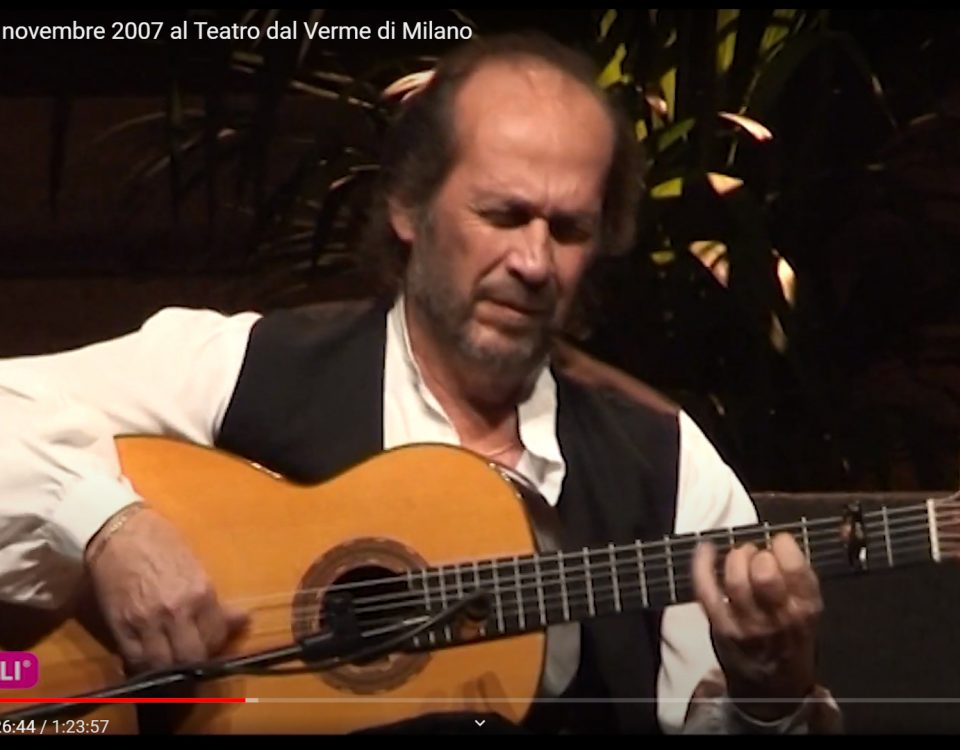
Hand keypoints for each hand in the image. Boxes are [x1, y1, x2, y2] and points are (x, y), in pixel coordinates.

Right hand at [85, 505, 248, 672]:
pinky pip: (136, 660)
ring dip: (170, 668)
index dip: (217, 645)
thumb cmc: (162, 541)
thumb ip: (215, 600)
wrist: (119, 531)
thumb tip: (241, 619)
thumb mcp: (196, 566)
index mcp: (200, 593)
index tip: (212, 643)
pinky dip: (145, 666)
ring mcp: (146, 622)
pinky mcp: (121, 627)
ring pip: (164, 666)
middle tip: (194, 658)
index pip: (216, 636)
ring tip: (173, 663)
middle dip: (195, 663)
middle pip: (192, 658)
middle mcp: (176, 612)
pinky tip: (151, 660)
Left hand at [692, 533, 821, 721]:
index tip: (779, 542)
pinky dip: (702, 565)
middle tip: (757, 554)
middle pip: (763, 573)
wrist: (771, 691)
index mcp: (805, 611)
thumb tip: (779, 543)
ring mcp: (746, 625)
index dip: (783, 547)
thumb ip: (800, 583)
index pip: (795, 569)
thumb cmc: (790, 644)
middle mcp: (777, 619)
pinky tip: (705, 548)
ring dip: (735, 558)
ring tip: (739, 556)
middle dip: (758, 554)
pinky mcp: (720, 627)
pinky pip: (706, 590)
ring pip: (735, 580)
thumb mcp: (809, 616)